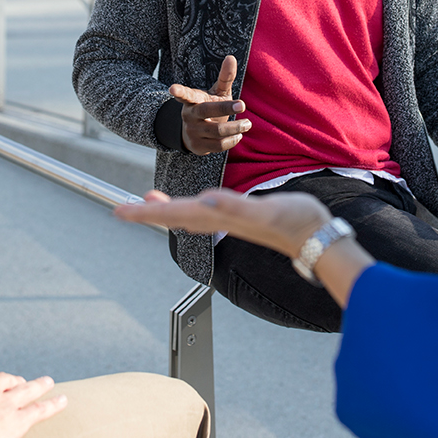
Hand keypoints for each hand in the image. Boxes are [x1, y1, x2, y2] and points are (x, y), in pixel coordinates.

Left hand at [0, 366, 66, 437]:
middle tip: (48, 381)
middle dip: (39, 386)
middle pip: (28, 390)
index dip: (52, 405)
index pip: (38, 411)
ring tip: (17, 379)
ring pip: (5, 380)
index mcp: (13, 421)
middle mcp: (5, 401)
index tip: (63, 399)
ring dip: (12, 379)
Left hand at [116, 188, 376, 305]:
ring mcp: (229, 221)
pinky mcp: (239, 217)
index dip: (146, 212)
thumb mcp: (266, 210)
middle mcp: (219, 220)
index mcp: (219, 216)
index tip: (120, 211)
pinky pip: (203, 214)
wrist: (318, 237)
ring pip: (186, 216)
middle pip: (174, 216)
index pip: (174, 213)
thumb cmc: (296, 221)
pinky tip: (190, 206)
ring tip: (147, 202)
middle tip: (121, 209)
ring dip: (164, 210)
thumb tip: (207, 201)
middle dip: (147, 213)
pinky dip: (188, 208)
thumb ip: (236, 207)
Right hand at [170, 54, 249, 154]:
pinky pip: (219, 145)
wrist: (196, 134)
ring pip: (217, 131)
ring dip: (236, 127)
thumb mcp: (216, 92)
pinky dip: (232, 140)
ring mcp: (192, 132)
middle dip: (225, 108)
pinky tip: (238, 135)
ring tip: (247, 123)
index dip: (179, 91)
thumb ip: (224, 77)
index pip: (185, 94)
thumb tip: (231, 57)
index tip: (172, 88)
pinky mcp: (198, 147)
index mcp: (192, 101)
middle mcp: (189, 116)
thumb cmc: (209, 107)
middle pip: (207, 111)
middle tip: (243, 104)